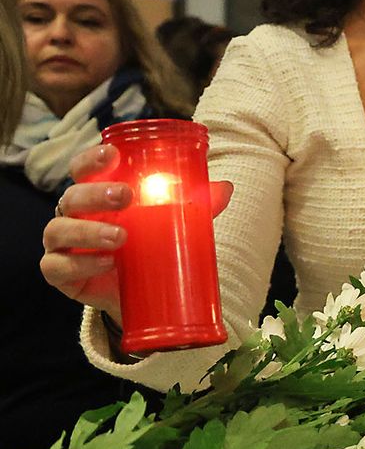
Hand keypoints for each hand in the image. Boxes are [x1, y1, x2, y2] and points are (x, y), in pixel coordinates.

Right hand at [40, 144, 233, 322]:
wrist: (142, 294)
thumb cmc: (150, 246)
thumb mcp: (173, 224)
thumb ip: (195, 206)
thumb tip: (225, 189)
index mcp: (96, 195)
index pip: (83, 169)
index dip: (92, 159)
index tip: (112, 153)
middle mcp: (73, 216)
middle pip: (72, 196)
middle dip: (96, 193)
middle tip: (126, 196)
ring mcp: (63, 246)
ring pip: (58, 230)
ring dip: (87, 231)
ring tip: (120, 236)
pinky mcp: (60, 275)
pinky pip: (56, 267)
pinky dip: (79, 264)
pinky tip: (106, 263)